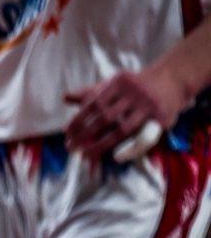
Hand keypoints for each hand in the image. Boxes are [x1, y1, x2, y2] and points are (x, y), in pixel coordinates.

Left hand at [68, 67, 184, 161]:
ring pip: (122, 130)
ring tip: (86, 156)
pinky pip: (143, 137)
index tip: (66, 133)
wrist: (172, 79)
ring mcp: (147, 106)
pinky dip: (129, 149)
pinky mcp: (160, 118)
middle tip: (70, 147)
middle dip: (85, 134)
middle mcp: (133, 93)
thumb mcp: (114, 84)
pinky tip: (116, 158)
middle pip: (105, 117)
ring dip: (102, 144)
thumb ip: (91, 92)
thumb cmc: (136, 85)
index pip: (93, 103)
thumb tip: (65, 97)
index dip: (79, 119)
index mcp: (118, 83)